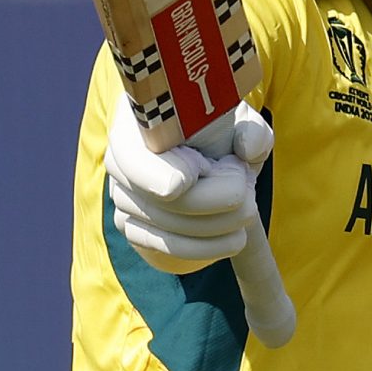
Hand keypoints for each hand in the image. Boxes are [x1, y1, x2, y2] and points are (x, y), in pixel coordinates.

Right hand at [106, 95, 272, 275]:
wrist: (208, 160)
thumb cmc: (219, 134)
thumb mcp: (241, 122)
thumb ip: (251, 130)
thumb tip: (248, 148)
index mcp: (137, 121)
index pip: (133, 156)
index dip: (160, 174)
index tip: (195, 175)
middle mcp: (120, 160)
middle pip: (160, 199)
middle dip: (214, 200)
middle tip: (246, 189)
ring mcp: (123, 198)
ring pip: (168, 228)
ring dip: (219, 224)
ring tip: (248, 208)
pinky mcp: (134, 229)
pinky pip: (169, 249)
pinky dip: (210, 247)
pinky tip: (236, 236)